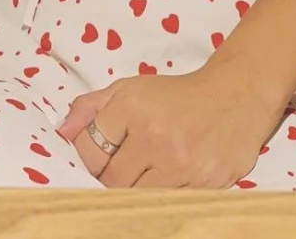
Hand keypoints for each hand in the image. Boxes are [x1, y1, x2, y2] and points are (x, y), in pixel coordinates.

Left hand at [58, 65, 277, 188]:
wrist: (234, 96)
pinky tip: (166, 183)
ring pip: (138, 199)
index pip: (90, 150)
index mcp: (132, 107)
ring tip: (143, 177)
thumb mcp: (130, 89)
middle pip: (112, 181)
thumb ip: (92, 107)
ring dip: (136, 192)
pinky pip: (170, 207)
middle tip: (121, 171)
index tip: (99, 158)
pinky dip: (163, 202)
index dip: (89, 159)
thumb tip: (62, 131)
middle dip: (110, 180)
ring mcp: (182, 164)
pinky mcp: (205, 184)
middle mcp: (155, 135)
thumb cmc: (176, 96)